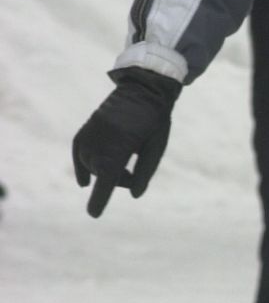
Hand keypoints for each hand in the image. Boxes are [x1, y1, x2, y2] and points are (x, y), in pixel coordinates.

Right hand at [72, 70, 180, 216]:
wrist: (144, 88)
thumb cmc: (155, 120)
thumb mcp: (155, 148)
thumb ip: (144, 173)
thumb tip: (134, 194)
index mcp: (121, 146)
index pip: (108, 179)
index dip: (101, 198)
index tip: (94, 214)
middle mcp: (102, 140)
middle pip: (101, 173)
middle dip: (116, 179)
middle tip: (132, 169)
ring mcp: (92, 132)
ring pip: (89, 164)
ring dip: (102, 170)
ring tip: (122, 161)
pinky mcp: (88, 127)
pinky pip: (79, 152)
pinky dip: (82, 165)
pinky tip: (85, 180)